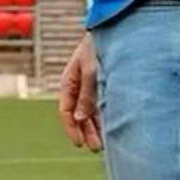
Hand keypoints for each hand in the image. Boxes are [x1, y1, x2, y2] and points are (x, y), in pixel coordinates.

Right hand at [56, 35, 101, 151]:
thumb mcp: (93, 72)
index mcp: (68, 82)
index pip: (66, 110)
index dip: (72, 128)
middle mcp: (77, 86)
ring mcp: (89, 86)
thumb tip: (80, 118)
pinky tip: (109, 129)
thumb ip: (87, 95)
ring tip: (102, 144)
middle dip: (85, 132)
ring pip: (89, 112)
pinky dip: (102, 118)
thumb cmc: (98, 49)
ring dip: (94, 128)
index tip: (79, 143)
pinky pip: (98, 106)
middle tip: (95, 148)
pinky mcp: (101, 85)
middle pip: (78, 114)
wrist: (113, 30)